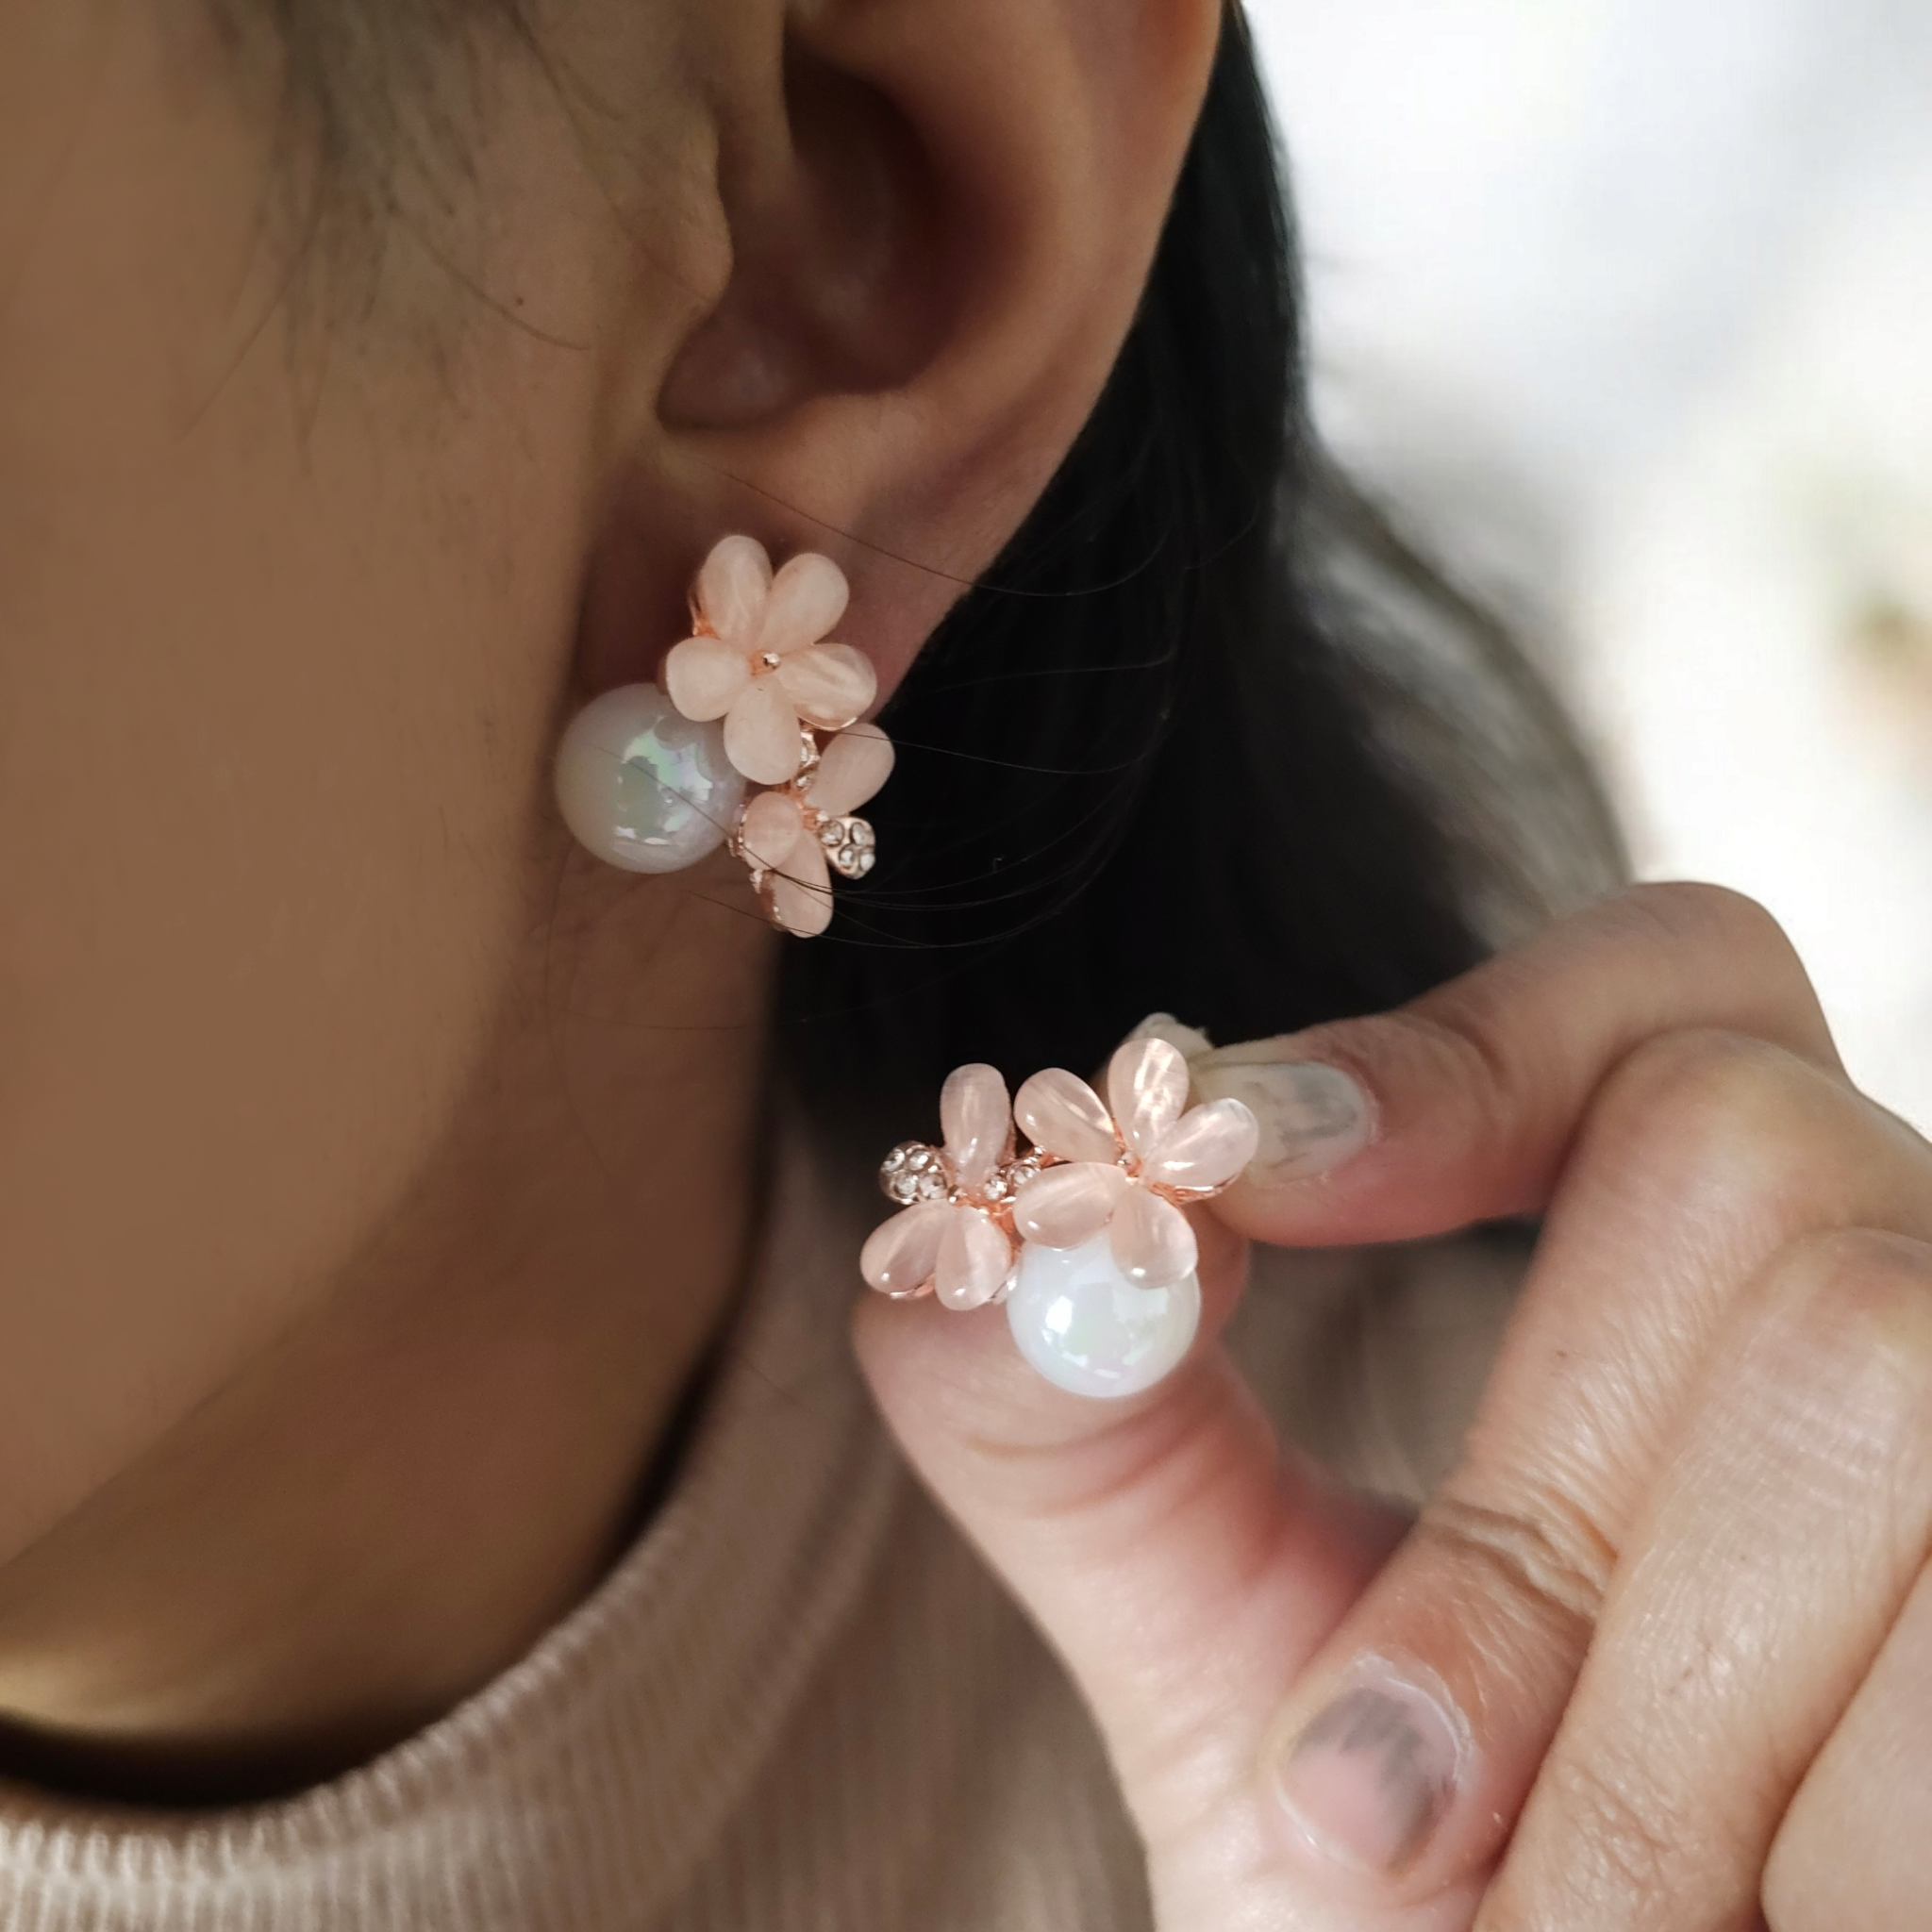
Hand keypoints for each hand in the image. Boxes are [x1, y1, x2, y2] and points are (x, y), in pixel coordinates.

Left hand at [853, 883, 1931, 1929]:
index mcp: (1731, 1272)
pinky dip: (1823, 1868)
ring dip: (1653, 1743)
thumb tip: (976, 1246)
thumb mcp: (1237, 1662)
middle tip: (1386, 1798)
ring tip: (1570, 1929)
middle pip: (1742, 1161)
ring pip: (1875, 1369)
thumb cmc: (1437, 1909)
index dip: (1463, 1040)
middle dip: (1528, 1522)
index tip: (1236, 1158)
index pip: (1668, 988)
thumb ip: (1081, 1439)